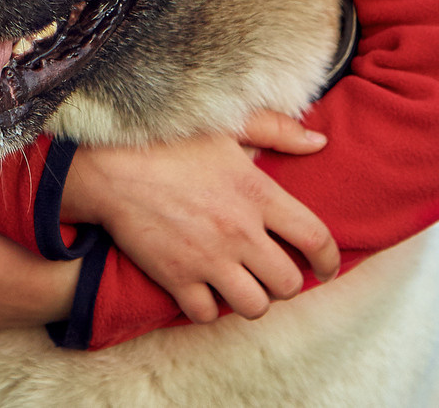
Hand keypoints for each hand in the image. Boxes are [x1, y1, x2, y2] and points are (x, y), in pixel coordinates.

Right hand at [59, 110, 338, 321]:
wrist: (108, 165)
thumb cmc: (168, 140)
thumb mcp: (226, 125)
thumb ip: (276, 130)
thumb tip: (319, 143)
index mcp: (258, 193)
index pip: (316, 239)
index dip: (330, 260)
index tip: (327, 268)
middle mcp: (240, 232)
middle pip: (288, 283)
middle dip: (286, 282)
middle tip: (273, 272)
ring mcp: (208, 259)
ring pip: (254, 307)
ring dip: (252, 299)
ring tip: (242, 284)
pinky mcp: (176, 278)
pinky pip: (207, 314)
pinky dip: (209, 308)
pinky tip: (204, 289)